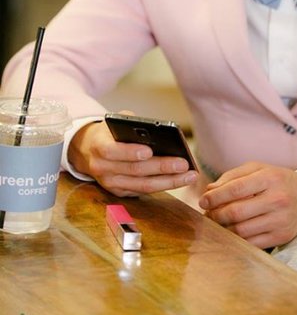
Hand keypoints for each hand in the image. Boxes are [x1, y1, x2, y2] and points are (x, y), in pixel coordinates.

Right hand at [67, 120, 197, 196]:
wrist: (87, 150)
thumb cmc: (109, 133)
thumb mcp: (115, 122)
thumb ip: (132, 125)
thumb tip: (158, 132)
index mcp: (99, 146)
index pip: (113, 151)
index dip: (130, 152)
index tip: (149, 151)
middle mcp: (102, 168)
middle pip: (135, 170)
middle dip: (162, 167)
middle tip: (183, 164)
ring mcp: (111, 183)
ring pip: (143, 185)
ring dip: (169, 182)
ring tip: (189, 175)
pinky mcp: (120, 192)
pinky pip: (144, 191)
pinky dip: (163, 186)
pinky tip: (180, 180)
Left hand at [198, 161, 296, 248]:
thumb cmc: (279, 181)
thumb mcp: (260, 169)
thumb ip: (233, 176)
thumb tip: (210, 189)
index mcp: (270, 178)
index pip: (236, 188)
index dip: (215, 196)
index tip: (203, 200)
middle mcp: (277, 199)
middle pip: (236, 212)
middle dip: (215, 214)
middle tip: (207, 213)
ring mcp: (280, 221)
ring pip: (241, 231)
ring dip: (223, 228)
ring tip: (216, 222)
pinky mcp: (281, 237)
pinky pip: (251, 243)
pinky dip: (236, 240)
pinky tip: (230, 232)